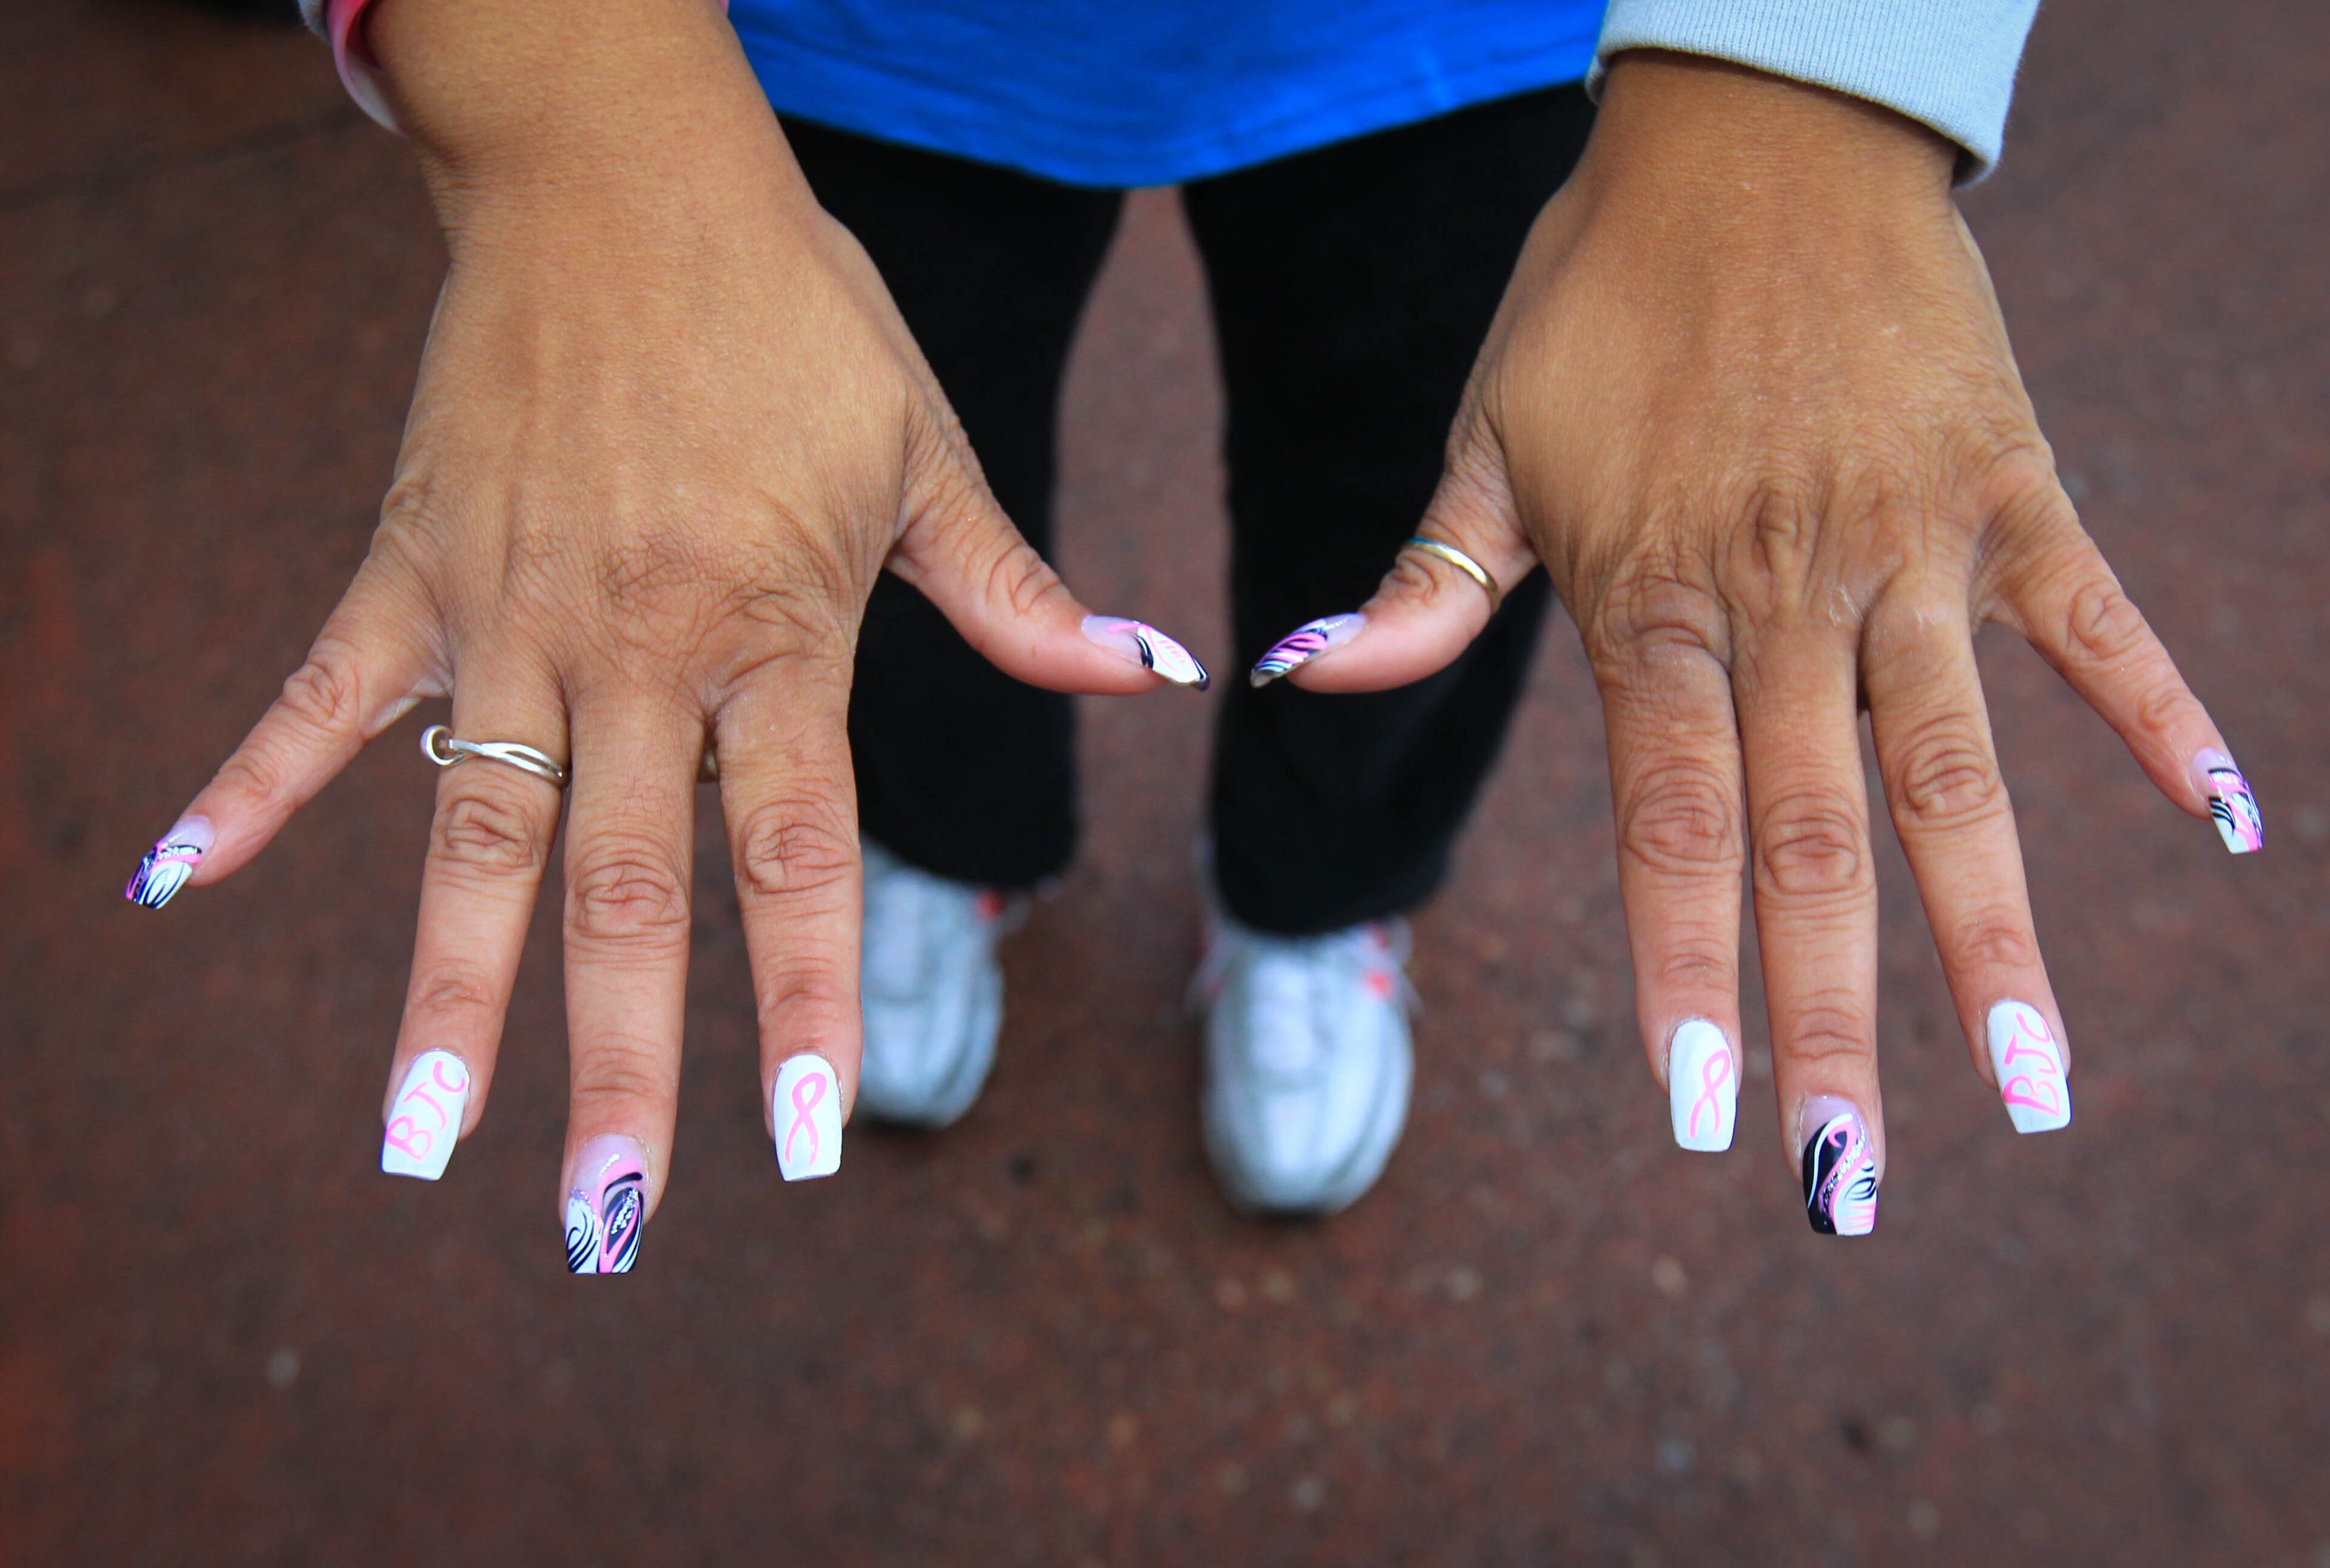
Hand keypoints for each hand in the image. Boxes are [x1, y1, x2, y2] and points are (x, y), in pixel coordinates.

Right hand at [123, 0, 1202, 1267]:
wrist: (624, 172)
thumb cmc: (794, 313)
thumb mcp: (926, 449)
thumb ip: (1017, 594)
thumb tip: (1153, 669)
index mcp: (774, 632)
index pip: (797, 856)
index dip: (806, 1005)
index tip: (809, 1147)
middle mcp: (635, 647)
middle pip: (630, 892)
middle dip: (618, 1067)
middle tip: (603, 1224)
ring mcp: (508, 613)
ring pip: (478, 834)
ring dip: (444, 991)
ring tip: (413, 1138)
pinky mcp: (411, 563)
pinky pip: (322, 692)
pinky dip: (252, 781)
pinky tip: (174, 880)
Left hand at [1257, 53, 2258, 1228]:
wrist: (1751, 130)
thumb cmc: (1599, 294)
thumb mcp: (1486, 434)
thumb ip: (1420, 583)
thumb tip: (1294, 678)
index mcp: (1652, 602)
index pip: (1669, 826)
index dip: (1684, 973)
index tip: (1696, 1115)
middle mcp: (1786, 600)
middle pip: (1815, 844)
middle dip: (1829, 1022)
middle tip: (1844, 1185)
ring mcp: (1911, 549)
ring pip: (1960, 774)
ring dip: (1996, 938)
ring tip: (2031, 1092)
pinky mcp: (2008, 489)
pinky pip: (2094, 622)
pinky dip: (2160, 713)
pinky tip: (2225, 824)